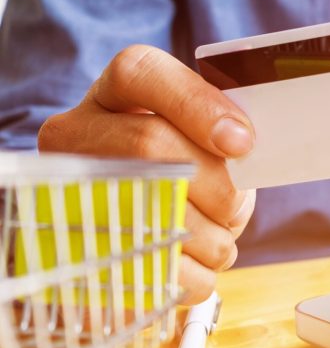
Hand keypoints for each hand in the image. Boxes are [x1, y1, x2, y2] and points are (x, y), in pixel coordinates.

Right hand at [37, 45, 255, 304]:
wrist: (133, 233)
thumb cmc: (187, 174)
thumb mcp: (203, 140)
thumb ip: (223, 135)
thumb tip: (245, 151)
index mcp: (114, 95)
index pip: (140, 73)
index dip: (197, 105)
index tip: (243, 143)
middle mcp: (76, 135)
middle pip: (149, 143)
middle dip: (215, 185)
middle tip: (235, 207)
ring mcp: (67, 191)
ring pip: (153, 209)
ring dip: (211, 237)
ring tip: (217, 239)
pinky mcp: (78, 253)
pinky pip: (153, 266)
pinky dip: (196, 274)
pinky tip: (198, 265)